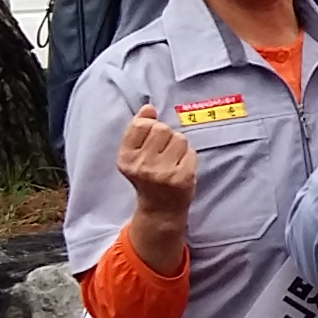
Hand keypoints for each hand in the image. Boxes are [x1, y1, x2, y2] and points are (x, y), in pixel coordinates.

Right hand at [115, 103, 194, 260]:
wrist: (160, 209)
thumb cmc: (147, 177)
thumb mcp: (134, 154)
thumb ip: (138, 129)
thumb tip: (148, 108)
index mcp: (126, 157)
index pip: (142, 124)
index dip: (150, 127)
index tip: (150, 140)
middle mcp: (142, 165)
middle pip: (162, 129)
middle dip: (166, 136)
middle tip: (163, 153)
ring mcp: (163, 173)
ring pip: (179, 138)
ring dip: (179, 146)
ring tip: (172, 161)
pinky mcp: (182, 177)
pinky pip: (191, 152)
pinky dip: (189, 158)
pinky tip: (181, 168)